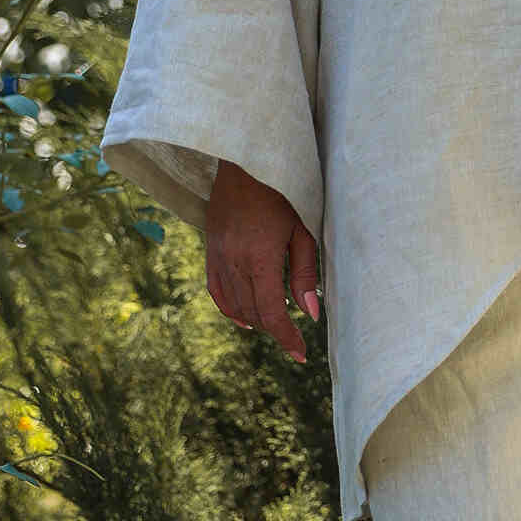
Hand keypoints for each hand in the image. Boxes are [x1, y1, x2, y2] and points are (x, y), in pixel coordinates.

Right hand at [206, 160, 320, 363]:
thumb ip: (305, 273)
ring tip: (276, 327)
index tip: (301, 354)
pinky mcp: (211, 252)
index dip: (287, 338)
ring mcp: (218, 258)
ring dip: (256, 321)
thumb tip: (310, 314)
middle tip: (294, 339)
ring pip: (235, 306)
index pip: (273, 313)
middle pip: (254, 313)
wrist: (244, 167)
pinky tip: (245, 319)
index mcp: (260, 259)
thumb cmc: (282, 195)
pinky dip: (231, 310)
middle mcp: (235, 262)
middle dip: (276, 330)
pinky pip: (217, 292)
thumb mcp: (302, 231)